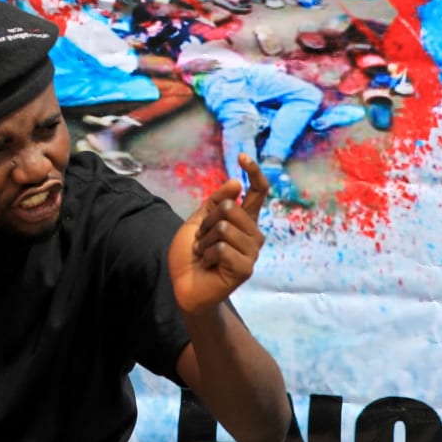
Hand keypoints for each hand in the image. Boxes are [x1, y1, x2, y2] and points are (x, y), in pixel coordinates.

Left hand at [168, 154, 268, 314]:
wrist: (183, 285)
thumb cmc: (190, 254)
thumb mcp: (197, 221)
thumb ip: (215, 202)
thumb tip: (236, 183)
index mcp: (244, 220)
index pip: (258, 192)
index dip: (253, 172)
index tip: (243, 157)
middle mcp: (253, 234)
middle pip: (231, 207)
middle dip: (207, 222)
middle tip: (202, 240)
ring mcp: (251, 252)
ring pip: (224, 228)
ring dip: (204, 241)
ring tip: (204, 254)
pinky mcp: (246, 268)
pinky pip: (221, 248)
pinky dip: (206, 255)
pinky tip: (208, 265)